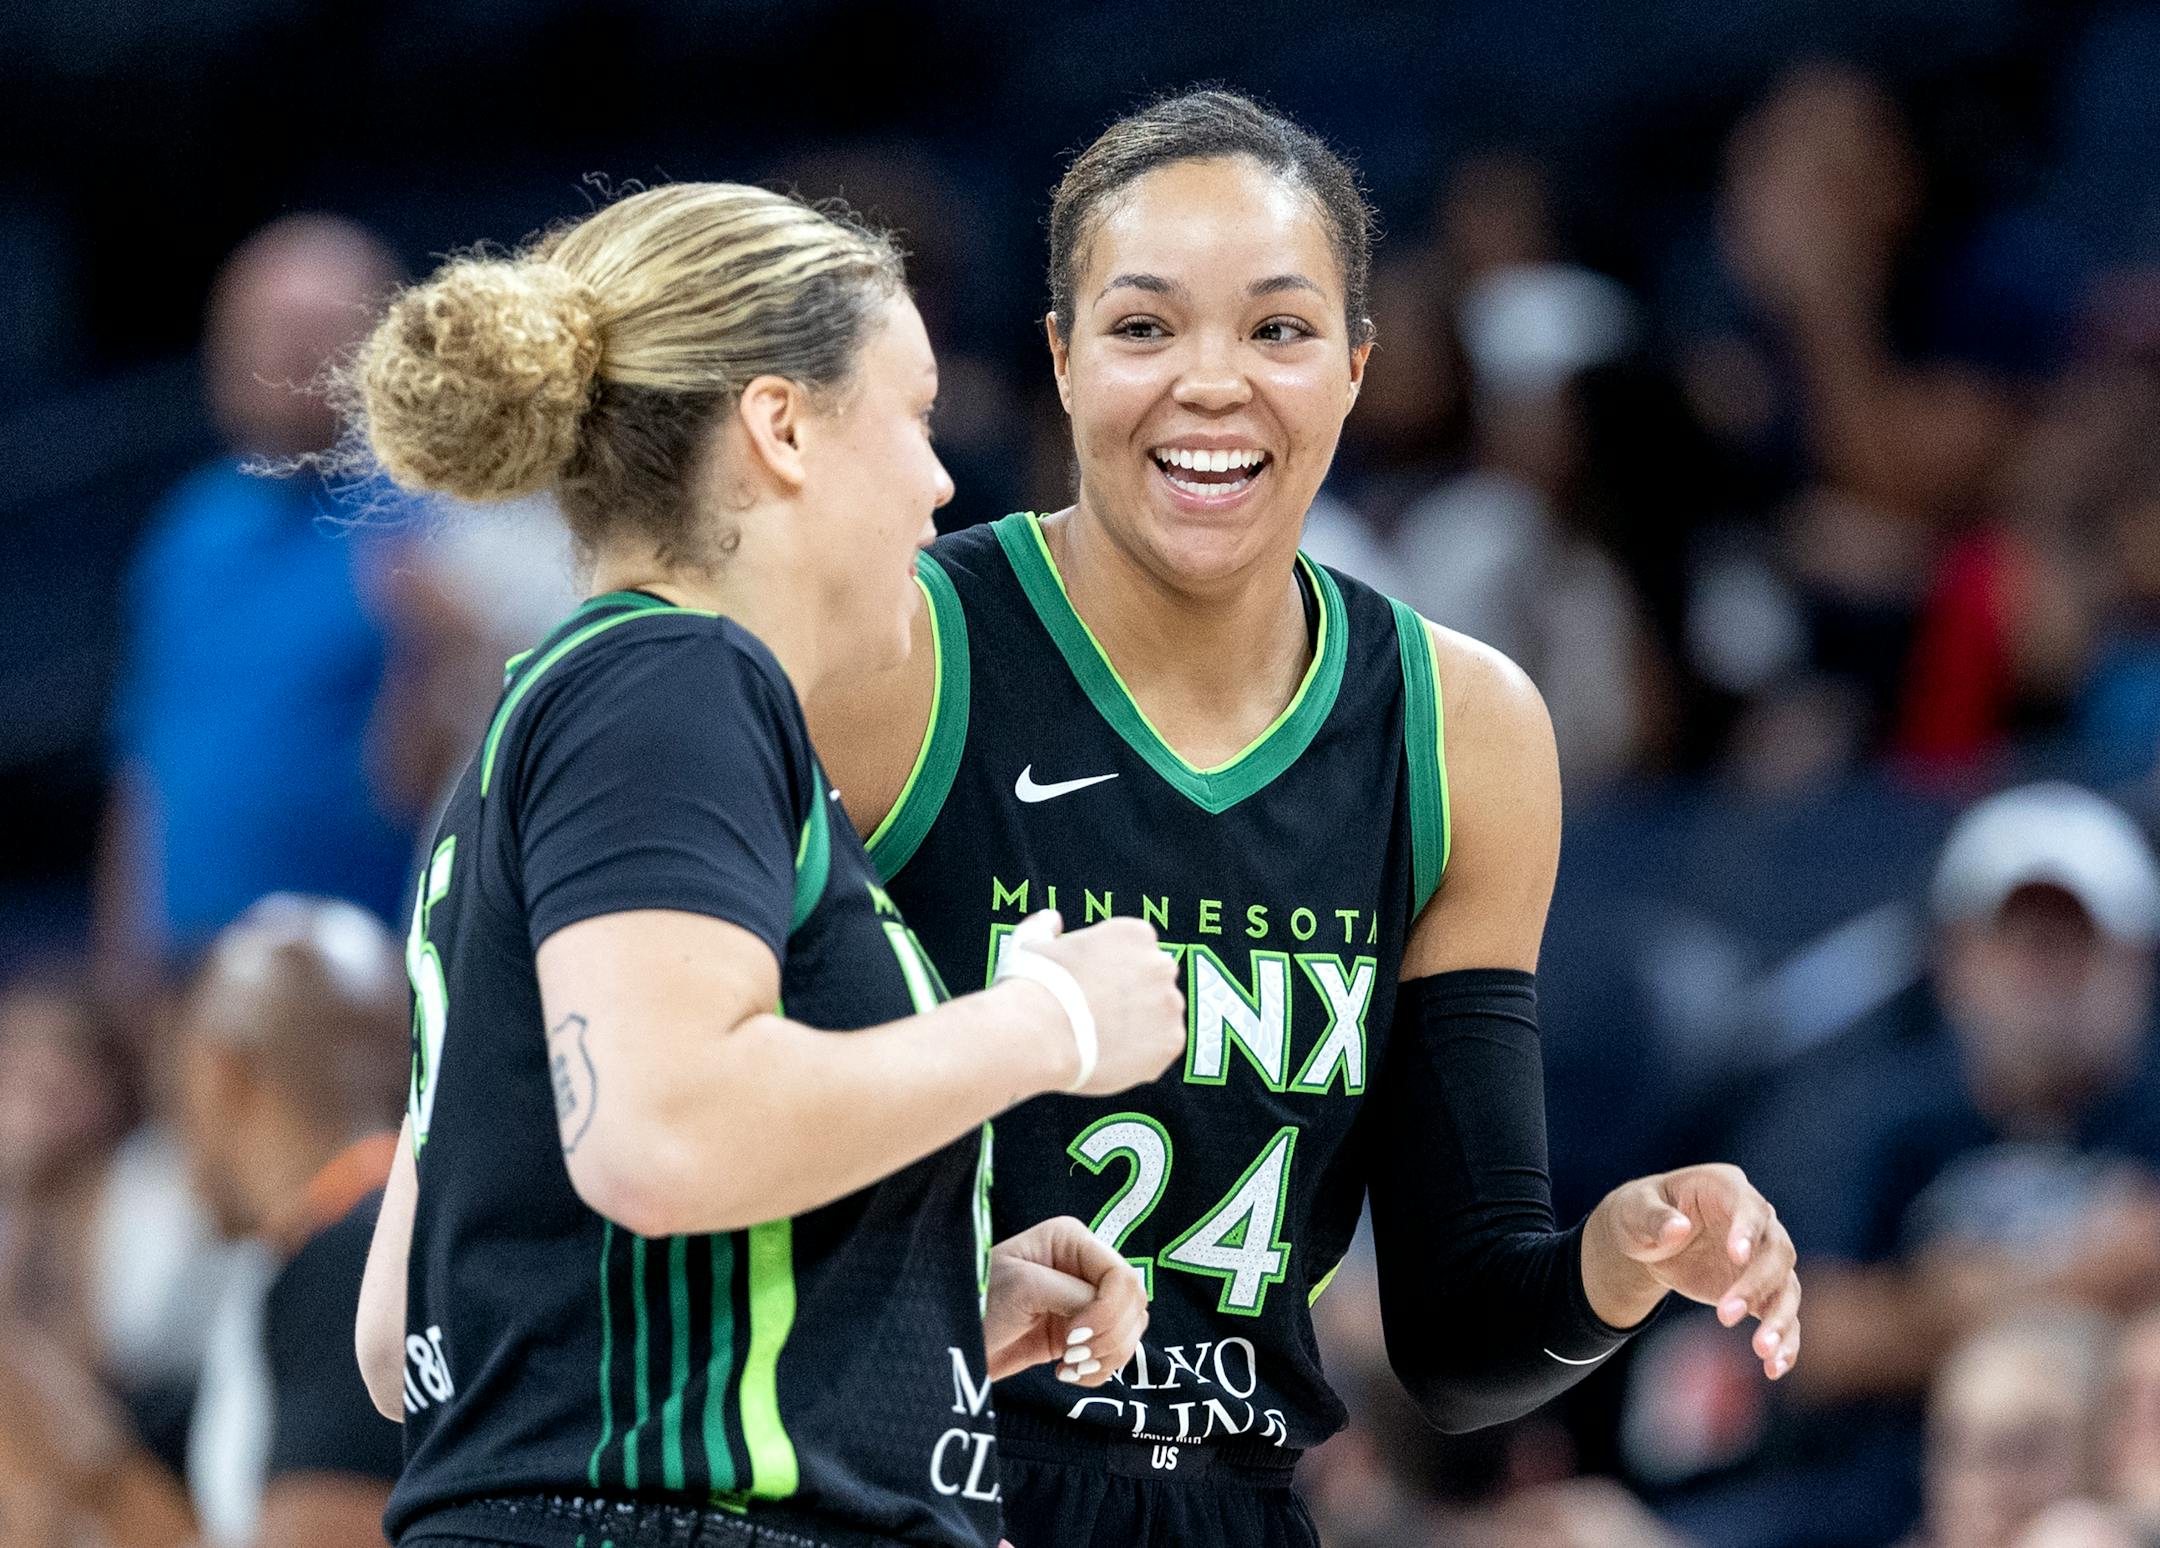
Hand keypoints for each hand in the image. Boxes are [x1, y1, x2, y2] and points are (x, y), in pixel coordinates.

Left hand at [982, 1216, 1148, 1383]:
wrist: (954, 1344)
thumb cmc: (978, 1302)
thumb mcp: (1023, 1287)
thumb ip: (1073, 1295)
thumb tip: (1109, 1313)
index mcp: (1071, 1239)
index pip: (1121, 1276)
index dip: (1107, 1311)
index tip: (1072, 1336)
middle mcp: (1084, 1265)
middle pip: (1134, 1303)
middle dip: (1110, 1336)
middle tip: (1071, 1355)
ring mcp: (1085, 1301)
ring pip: (1131, 1328)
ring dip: (1107, 1355)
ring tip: (1069, 1366)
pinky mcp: (1082, 1333)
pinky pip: (1116, 1351)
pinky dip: (1101, 1369)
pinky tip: (1069, 1374)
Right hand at [1005, 911, 1183, 1095]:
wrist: (1041, 1034)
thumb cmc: (1035, 987)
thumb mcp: (1032, 944)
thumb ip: (1045, 927)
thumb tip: (1051, 920)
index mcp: (1134, 934)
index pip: (1136, 949)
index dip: (1114, 969)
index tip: (1095, 985)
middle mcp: (1160, 964)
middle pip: (1154, 980)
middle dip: (1135, 994)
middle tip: (1101, 1013)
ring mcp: (1169, 1004)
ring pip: (1160, 1015)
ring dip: (1141, 1024)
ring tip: (1104, 1039)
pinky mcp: (1171, 1041)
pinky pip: (1162, 1047)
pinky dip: (1143, 1054)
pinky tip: (1113, 1055)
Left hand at [1587, 1164, 1800, 1379]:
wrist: (1644, 1242)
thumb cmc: (1637, 1214)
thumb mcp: (1633, 1210)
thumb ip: (1653, 1218)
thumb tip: (1678, 1229)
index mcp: (1724, 1187)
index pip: (1749, 1207)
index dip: (1747, 1231)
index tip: (1735, 1256)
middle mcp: (1755, 1220)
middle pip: (1775, 1252)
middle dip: (1756, 1285)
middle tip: (1724, 1315)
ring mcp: (1760, 1257)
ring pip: (1786, 1287)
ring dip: (1779, 1320)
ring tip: (1762, 1352)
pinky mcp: (1761, 1290)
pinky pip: (1781, 1315)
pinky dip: (1785, 1341)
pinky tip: (1776, 1367)